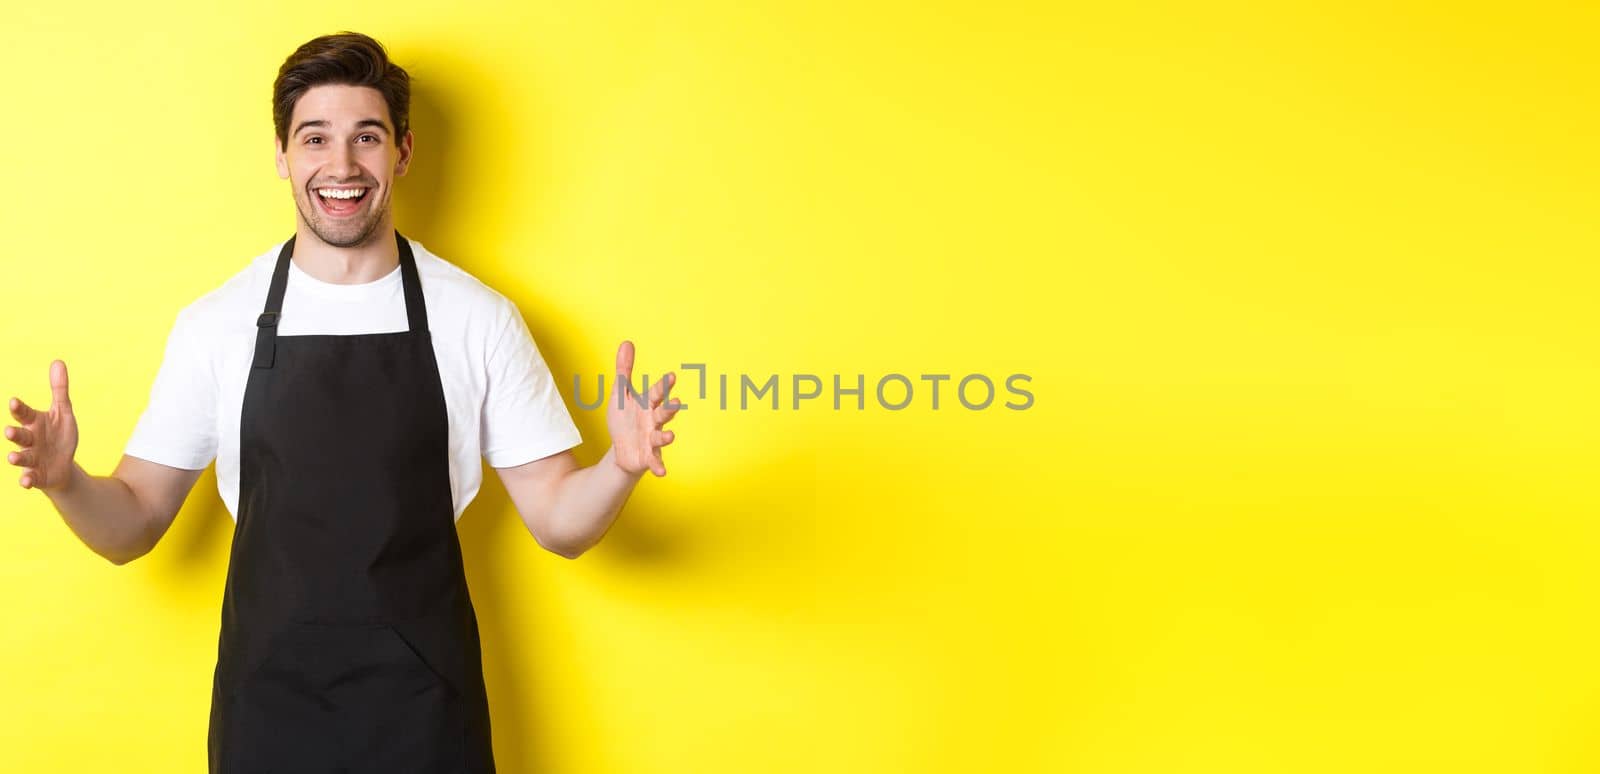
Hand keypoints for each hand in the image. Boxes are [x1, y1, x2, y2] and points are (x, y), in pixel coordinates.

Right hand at [7, 360, 79, 490]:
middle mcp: (30, 440)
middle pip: (19, 436)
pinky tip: (26, 482)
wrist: (62, 465)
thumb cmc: (58, 435)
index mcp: (34, 423)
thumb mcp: (63, 412)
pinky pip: (30, 478)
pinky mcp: (37, 475)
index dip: (19, 409)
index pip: (24, 414)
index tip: (14, 402)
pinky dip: (27, 480)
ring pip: (22, 457)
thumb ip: (59, 389)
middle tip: (9, 431)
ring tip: (13, 458)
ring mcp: (32, 458)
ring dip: (17, 457)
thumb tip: (58, 361)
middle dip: (14, 433)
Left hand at [606, 340, 682, 477]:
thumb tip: (626, 342)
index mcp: (647, 405)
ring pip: (661, 437)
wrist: (622, 450)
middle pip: (663, 413)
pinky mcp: (648, 456)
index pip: (657, 393)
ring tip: (670, 437)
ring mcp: (652, 439)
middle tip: (676, 403)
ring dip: (666, 437)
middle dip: (670, 409)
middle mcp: (653, 421)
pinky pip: (655, 461)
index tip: (671, 376)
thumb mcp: (620, 393)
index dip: (663, 385)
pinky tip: (662, 472)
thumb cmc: (625, 419)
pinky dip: (659, 466)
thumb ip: (624, 369)